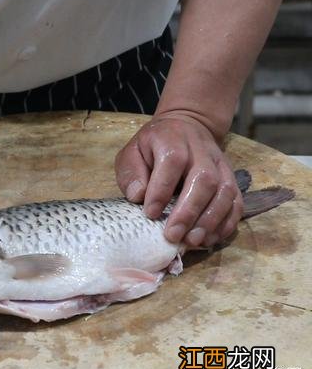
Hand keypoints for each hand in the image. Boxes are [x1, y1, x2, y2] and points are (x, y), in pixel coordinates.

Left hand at [115, 113, 242, 246]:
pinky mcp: (231, 178)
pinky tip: (211, 238)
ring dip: (210, 220)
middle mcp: (201, 150)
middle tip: (173, 235)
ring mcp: (220, 164)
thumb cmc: (153, 147)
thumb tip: (138, 196)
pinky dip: (226, 222)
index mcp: (172, 139)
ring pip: (225, 191)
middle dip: (189, 211)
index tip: (150, 213)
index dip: (161, 189)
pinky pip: (236, 201)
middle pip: (204, 179)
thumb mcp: (132, 152)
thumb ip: (132, 173)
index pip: (172, 162)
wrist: (186, 127)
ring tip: (193, 241)